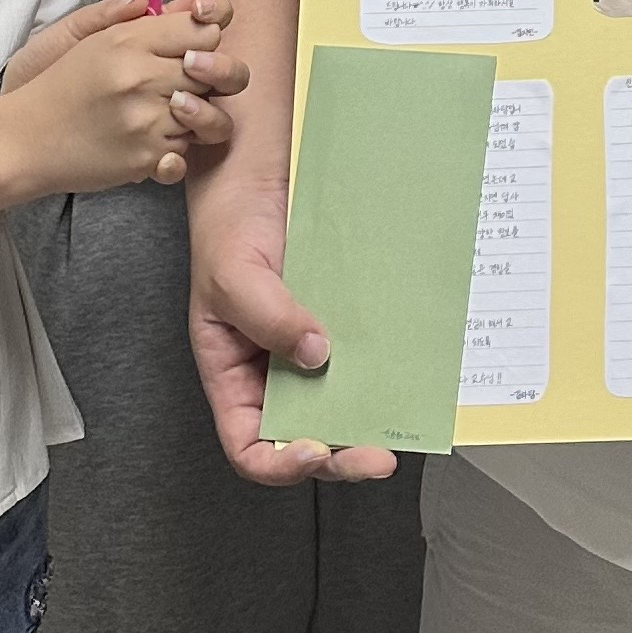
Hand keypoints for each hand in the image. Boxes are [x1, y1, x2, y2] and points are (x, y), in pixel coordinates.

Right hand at [0, 0, 239, 194]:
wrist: (22, 141)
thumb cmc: (63, 83)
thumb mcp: (100, 37)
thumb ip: (158, 14)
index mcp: (130, 41)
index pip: (206, 30)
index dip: (204, 39)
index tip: (188, 49)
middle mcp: (140, 78)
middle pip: (214, 71)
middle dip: (205, 78)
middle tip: (178, 83)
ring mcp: (144, 122)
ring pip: (206, 114)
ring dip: (193, 116)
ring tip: (166, 112)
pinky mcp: (144, 159)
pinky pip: (187, 151)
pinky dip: (174, 149)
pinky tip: (151, 140)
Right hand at [189, 174, 398, 485]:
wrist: (262, 169)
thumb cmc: (229, 222)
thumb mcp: (233, 273)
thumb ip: (268, 317)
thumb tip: (316, 355)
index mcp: (232, 374)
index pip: (249, 444)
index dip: (279, 463)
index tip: (314, 451)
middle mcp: (272, 368)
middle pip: (304, 433)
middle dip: (341, 452)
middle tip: (378, 455)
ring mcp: (309, 344)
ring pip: (338, 399)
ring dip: (367, 414)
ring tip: (397, 418)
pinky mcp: (341, 316)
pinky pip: (362, 351)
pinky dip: (382, 366)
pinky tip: (403, 367)